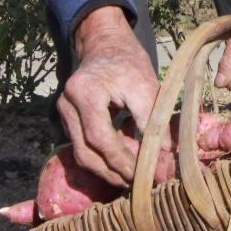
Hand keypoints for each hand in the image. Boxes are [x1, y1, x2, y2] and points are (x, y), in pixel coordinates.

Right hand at [57, 6, 160, 186]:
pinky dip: (102, 159)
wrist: (105, 45)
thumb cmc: (128, 63)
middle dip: (114, 172)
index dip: (124, 161)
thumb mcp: (147, 85)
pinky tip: (122, 165)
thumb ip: (155, 122)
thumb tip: (167, 159)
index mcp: (85, 91)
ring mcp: (63, 112)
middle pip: (87, 152)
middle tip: (140, 184)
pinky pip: (82, 147)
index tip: (147, 175)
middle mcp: (67, 103)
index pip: (101, 138)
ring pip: (82, 154)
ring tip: (132, 180)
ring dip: (108, 171)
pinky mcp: (66, 120)